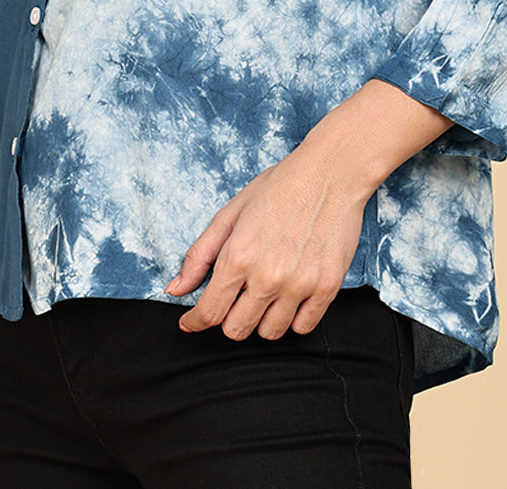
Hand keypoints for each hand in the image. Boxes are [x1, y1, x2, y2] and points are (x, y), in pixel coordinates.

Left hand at [164, 80, 452, 341]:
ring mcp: (300, 285)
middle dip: (228, 319)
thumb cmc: (279, 187)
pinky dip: (292, 318)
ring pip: (270, 333)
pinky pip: (303, 327)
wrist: (332, 172)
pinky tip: (288, 297)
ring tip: (264, 294)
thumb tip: (174, 289)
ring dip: (261, 320)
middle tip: (234, 299)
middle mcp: (267, 276)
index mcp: (238, 256)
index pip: (209, 312)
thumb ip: (200, 254)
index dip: (195, 322)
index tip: (192, 322)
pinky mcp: (327, 288)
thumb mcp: (231, 212)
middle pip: (237, 330)